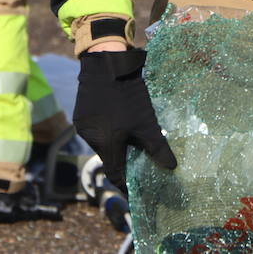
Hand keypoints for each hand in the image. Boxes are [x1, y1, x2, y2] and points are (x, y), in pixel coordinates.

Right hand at [74, 48, 176, 191]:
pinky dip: (105, 131)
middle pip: (108, 158)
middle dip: (122, 160)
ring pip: (101, 144)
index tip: (133, 189)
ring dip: (113, 144)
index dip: (125, 184)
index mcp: (107, 144)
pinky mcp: (80, 115)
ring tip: (128, 138)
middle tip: (136, 159)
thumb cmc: (129, 96)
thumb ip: (158, 148)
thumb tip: (172, 168)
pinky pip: (94, 130)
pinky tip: (116, 122)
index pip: (115, 173)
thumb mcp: (147, 123)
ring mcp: (83, 126)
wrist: (107, 65)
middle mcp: (91, 139)